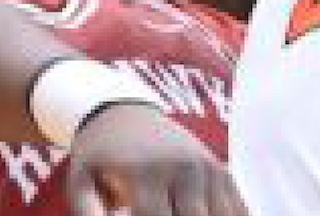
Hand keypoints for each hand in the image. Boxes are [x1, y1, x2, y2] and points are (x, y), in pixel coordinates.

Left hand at [64, 102, 246, 215]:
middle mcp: (184, 169)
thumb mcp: (81, 181)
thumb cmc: (99, 154)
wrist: (123, 113)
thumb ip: (89, 213)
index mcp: (147, 173)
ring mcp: (208, 169)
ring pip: (221, 215)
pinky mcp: (222, 171)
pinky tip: (207, 213)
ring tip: (178, 212)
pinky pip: (238, 208)